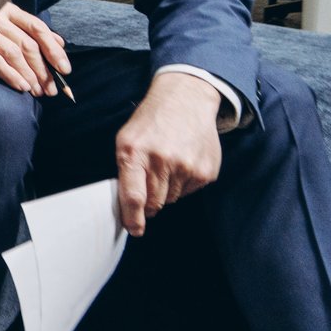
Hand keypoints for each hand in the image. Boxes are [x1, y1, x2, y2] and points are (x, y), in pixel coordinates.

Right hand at [0, 3, 70, 96]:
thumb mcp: (5, 17)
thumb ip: (30, 29)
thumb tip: (59, 42)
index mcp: (9, 9)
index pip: (38, 28)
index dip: (54, 49)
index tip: (64, 69)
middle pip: (27, 45)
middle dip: (43, 70)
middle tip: (51, 89)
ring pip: (13, 54)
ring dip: (28, 75)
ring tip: (37, 91)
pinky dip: (9, 74)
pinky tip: (20, 86)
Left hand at [114, 74, 222, 235]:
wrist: (186, 100)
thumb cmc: (151, 122)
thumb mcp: (126, 139)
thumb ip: (125, 170)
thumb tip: (128, 205)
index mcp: (134, 152)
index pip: (133, 196)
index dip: (133, 218)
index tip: (134, 230)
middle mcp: (161, 160)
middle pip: (154, 203)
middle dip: (149, 202)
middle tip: (149, 185)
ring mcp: (186, 167)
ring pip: (171, 198)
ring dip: (166, 190)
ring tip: (166, 164)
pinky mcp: (206, 172)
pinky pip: (189, 191)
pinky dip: (183, 183)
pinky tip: (181, 162)